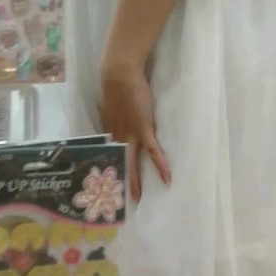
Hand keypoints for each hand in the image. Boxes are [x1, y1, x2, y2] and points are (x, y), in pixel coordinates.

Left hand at [98, 62, 169, 201]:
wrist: (119, 75)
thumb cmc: (116, 86)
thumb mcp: (112, 106)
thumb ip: (115, 117)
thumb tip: (119, 121)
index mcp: (109, 132)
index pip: (109, 155)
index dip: (109, 169)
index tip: (108, 183)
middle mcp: (116, 137)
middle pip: (116, 163)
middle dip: (117, 182)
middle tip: (117, 200)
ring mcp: (129, 135)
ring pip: (131, 162)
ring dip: (134, 181)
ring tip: (138, 198)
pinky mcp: (143, 130)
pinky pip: (154, 152)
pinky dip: (161, 166)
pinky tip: (167, 179)